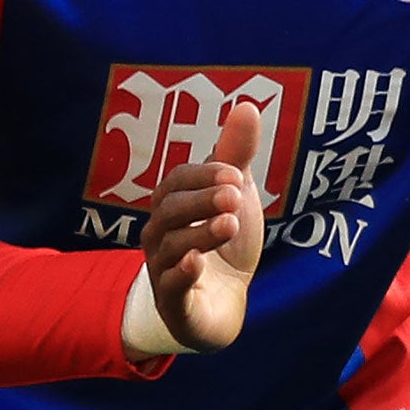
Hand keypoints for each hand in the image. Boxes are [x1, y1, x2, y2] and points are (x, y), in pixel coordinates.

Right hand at [134, 102, 265, 354]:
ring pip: (171, 248)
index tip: (237, 174)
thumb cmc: (224, 242)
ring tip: (229, 224)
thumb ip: (237, 155)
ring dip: (200, 232)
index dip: (204, 174)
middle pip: (169, 211)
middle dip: (202, 200)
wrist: (225, 303)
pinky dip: (181, 274)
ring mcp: (164, 271)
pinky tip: (198, 262)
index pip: (176, 182)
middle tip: (236, 195)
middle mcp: (160, 236)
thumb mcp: (236, 196)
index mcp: (172, 207)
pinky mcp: (176, 305)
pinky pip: (170, 288)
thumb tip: (248, 105)